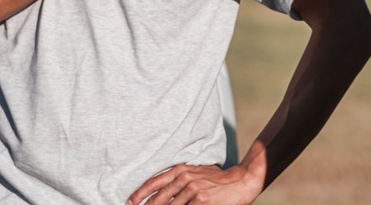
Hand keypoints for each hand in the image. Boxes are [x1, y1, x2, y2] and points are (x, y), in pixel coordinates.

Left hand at [127, 164, 263, 204]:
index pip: (154, 182)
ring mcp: (193, 190)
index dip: (139, 194)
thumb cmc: (218, 180)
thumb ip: (180, 181)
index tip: (129, 203)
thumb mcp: (197, 174)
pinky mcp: (201, 201)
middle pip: (158, 198)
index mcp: (181, 170)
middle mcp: (184, 178)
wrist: (241, 181)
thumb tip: (165, 194)